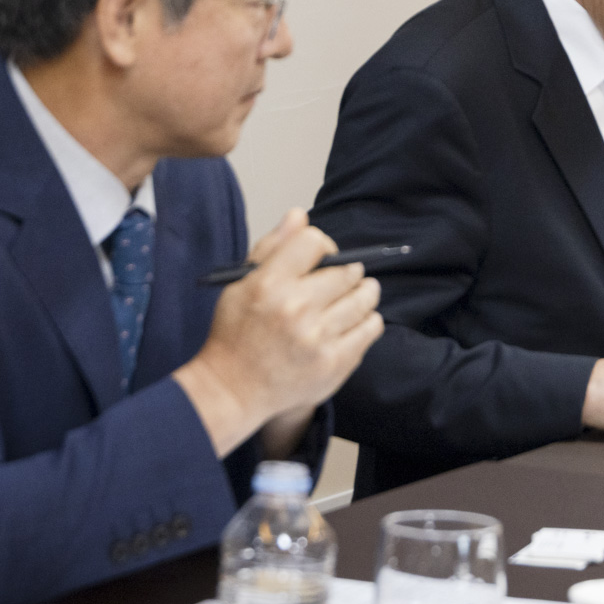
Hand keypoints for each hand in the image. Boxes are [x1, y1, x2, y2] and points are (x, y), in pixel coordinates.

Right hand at [174, 209, 383, 457]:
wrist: (233, 389)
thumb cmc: (237, 332)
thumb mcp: (242, 284)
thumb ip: (273, 247)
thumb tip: (300, 215)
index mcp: (269, 284)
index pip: (314, 241)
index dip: (322, 246)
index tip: (321, 258)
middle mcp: (295, 308)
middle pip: (347, 270)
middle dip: (347, 271)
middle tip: (340, 280)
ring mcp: (318, 338)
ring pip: (364, 296)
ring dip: (364, 292)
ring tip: (355, 294)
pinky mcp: (334, 363)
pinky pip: (371, 327)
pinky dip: (368, 319)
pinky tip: (355, 320)